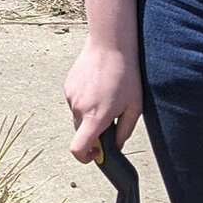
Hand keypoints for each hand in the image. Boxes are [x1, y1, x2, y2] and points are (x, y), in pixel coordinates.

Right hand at [64, 39, 141, 162]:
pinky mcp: (68, 86)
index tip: (95, 155)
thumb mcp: (134, 107)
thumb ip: (124, 131)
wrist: (109, 44)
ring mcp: (71, 96)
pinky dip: (85, 101)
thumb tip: (116, 145)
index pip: (78, 149)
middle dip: (93, 131)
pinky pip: (75, 102)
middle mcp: (79, 109)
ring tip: (105, 95)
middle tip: (110, 117)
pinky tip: (97, 86)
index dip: (85, 158)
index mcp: (96, 117)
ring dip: (89, 114)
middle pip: (81, 132)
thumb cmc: (126, 75)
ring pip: (78, 116)